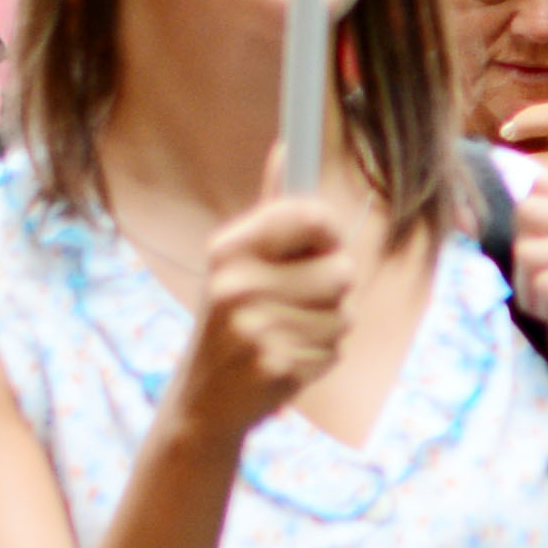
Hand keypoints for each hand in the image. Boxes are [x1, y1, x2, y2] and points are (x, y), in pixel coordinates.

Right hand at [171, 195, 362, 439]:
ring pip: (345, 315)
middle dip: (330, 293)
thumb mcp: (239, 263)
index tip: (317, 247)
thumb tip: (288, 148)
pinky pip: (336, 351)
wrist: (202, 400)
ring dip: (327, 330)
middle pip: (342, 271)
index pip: (313, 216)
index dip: (327, 234)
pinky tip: (283, 362)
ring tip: (284, 336)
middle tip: (290, 307)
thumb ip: (272, 212)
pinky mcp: (275, 366)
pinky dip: (319, 360)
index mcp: (229, 250)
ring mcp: (254, 329)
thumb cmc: (233, 320)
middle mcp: (236, 285)